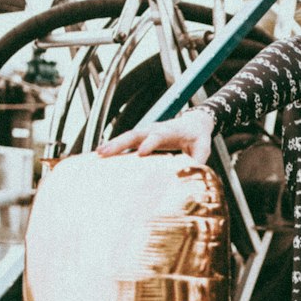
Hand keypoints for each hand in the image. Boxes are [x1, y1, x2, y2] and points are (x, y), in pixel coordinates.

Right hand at [95, 107, 216, 163]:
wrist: (195, 124)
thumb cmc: (198, 137)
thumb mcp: (203, 149)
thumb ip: (198, 161)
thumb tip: (193, 176)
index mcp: (170, 131)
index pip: (158, 136)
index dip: (149, 143)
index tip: (140, 153)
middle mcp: (155, 129)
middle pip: (135, 134)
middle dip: (119, 143)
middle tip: (104, 153)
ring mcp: (147, 132)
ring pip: (127, 137)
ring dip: (112, 145)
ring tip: (98, 155)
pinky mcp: (142, 138)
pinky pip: (127, 142)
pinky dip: (115, 148)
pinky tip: (102, 157)